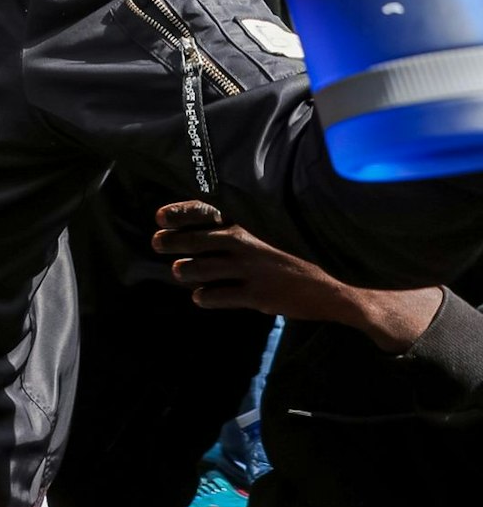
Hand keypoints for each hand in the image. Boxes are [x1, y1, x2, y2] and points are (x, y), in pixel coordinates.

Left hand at [150, 202, 443, 354]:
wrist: (348, 283)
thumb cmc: (314, 251)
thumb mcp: (284, 227)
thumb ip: (255, 224)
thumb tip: (224, 222)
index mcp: (251, 218)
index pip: (204, 210)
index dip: (178, 213)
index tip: (160, 216)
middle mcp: (245, 239)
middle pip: (193, 239)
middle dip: (170, 241)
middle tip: (158, 243)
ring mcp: (249, 268)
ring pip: (198, 269)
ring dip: (183, 271)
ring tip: (180, 271)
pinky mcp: (257, 294)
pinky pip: (217, 296)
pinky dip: (203, 296)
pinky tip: (201, 296)